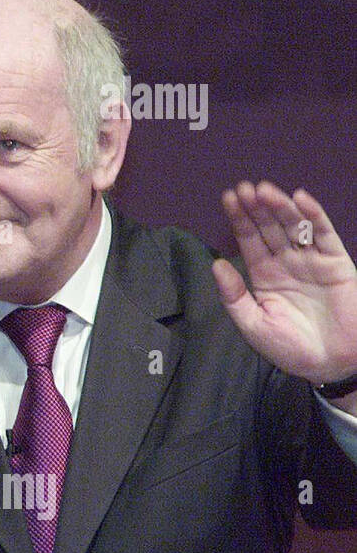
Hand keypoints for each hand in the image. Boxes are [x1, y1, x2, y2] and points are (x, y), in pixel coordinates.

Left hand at [212, 181, 356, 395]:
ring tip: (265, 190)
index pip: (249, 240)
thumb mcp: (254, 324)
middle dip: (257, 208)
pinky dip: (314, 216)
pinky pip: (325, 236)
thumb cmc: (290, 348)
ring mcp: (312, 261)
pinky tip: (301, 199)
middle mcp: (287, 263)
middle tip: (244, 188)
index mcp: (265, 275)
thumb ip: (234, 296)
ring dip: (280, 207)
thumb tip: (215, 265)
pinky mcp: (337, 264)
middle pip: (269, 227)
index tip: (228, 197)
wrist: (331, 365)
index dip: (240, 219)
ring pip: (295, 226)